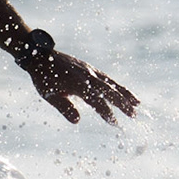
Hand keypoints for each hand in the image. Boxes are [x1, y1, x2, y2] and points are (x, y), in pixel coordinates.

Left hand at [23, 50, 139, 124]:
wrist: (40, 55)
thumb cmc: (43, 77)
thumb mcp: (49, 95)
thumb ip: (64, 107)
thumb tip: (78, 121)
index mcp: (76, 83)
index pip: (95, 100)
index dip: (106, 112)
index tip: (115, 123)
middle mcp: (87, 75)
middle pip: (108, 90)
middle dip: (122, 103)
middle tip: (134, 115)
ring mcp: (90, 71)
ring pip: (111, 83)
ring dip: (125, 94)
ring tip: (138, 104)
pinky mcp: (91, 69)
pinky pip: (108, 78)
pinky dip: (118, 86)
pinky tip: (125, 93)